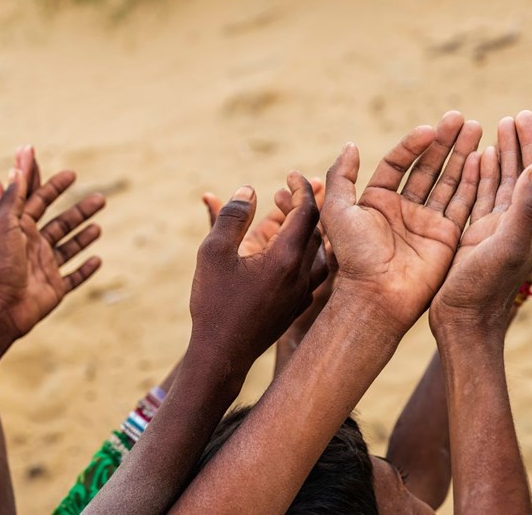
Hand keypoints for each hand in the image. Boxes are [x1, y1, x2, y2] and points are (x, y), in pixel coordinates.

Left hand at [0, 165, 104, 338]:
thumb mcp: (4, 224)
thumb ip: (14, 196)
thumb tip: (18, 163)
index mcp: (19, 228)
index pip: (39, 200)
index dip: (53, 185)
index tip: (71, 173)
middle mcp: (32, 246)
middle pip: (61, 223)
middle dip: (80, 211)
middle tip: (101, 198)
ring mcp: (44, 267)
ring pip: (69, 248)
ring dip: (84, 237)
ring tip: (99, 227)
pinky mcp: (53, 288)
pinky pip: (73, 277)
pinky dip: (85, 270)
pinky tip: (98, 261)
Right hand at [189, 172, 321, 367]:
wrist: (222, 355)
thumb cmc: (214, 303)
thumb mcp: (214, 252)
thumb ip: (232, 217)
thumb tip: (249, 190)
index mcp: (286, 257)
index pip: (307, 212)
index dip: (301, 189)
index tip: (291, 175)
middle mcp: (302, 274)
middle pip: (316, 230)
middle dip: (305, 205)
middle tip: (289, 190)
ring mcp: (302, 293)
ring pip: (317, 252)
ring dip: (308, 230)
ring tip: (291, 217)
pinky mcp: (297, 307)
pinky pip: (313, 272)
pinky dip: (307, 253)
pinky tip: (295, 251)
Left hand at [321, 112, 481, 332]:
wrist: (377, 296)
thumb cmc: (354, 256)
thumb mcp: (337, 211)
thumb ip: (342, 177)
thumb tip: (350, 145)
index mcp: (377, 201)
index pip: (399, 163)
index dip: (414, 144)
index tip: (430, 128)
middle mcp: (403, 209)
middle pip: (427, 167)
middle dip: (444, 142)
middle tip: (460, 118)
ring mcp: (427, 222)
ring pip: (448, 180)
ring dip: (462, 154)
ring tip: (476, 127)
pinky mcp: (447, 237)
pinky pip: (463, 203)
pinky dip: (474, 180)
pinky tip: (483, 157)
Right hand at [430, 112, 531, 337]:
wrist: (464, 321)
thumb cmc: (485, 290)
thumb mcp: (508, 246)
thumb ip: (526, 208)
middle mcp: (522, 221)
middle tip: (526, 113)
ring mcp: (500, 227)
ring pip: (509, 179)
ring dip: (509, 151)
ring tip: (504, 122)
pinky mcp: (480, 233)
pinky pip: (486, 194)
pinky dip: (486, 171)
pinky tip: (481, 155)